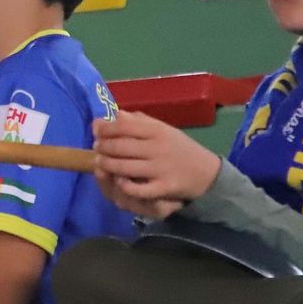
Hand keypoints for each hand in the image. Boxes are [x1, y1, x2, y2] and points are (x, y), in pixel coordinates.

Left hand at [92, 110, 220, 206]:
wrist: (206, 172)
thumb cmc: (179, 147)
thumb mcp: (163, 129)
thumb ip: (139, 122)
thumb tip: (113, 114)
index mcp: (157, 130)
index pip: (123, 126)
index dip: (105, 128)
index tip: (96, 130)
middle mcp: (158, 147)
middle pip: (119, 146)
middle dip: (102, 147)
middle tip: (96, 148)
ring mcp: (160, 169)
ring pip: (123, 167)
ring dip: (106, 165)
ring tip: (99, 162)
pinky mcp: (163, 187)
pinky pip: (137, 189)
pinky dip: (124, 185)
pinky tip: (118, 180)